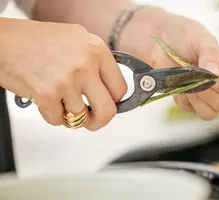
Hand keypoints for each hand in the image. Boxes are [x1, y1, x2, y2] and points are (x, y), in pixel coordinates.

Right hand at [0, 18, 126, 130]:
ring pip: (80, 117)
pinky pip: (58, 120)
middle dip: (99, 120)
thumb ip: (96, 61)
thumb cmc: (36, 40)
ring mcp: (67, 80)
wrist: (3, 41)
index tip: (109, 104)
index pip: (120, 88)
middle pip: (108, 110)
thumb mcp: (77, 39)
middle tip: (92, 120)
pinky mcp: (47, 94)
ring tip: (60, 102)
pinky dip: (52, 116)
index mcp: (96, 50)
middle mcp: (85, 65)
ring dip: (70, 115)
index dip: (114, 101)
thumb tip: (110, 86)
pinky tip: (46, 101)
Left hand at [119, 6, 218, 119]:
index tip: (214, 80)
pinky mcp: (189, 101)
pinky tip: (178, 85)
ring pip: (211, 113)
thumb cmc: (181, 34)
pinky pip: (191, 110)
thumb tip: (216, 74)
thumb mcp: (200, 38)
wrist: (154, 40)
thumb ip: (211, 55)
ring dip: (197, 100)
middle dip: (210, 95)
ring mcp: (206, 94)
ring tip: (186, 82)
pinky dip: (183, 100)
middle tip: (196, 80)